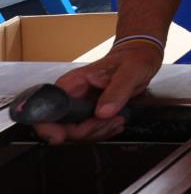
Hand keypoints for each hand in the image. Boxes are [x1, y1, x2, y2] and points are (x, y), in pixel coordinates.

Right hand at [31, 43, 162, 144]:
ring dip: (99, 131)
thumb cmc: (133, 59)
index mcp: (72, 83)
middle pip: (63, 127)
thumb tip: (102, 112)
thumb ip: (117, 92)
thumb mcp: (130, 72)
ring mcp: (79, 105)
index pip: (48, 109)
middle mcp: (72, 95)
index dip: (50, 127)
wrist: (140, 56)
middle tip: (111, 120)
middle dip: (87, 131)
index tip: (62, 136)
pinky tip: (116, 122)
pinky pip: (89, 131)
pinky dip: (103, 131)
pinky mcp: (89, 113)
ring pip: (76, 132)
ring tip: (118, 118)